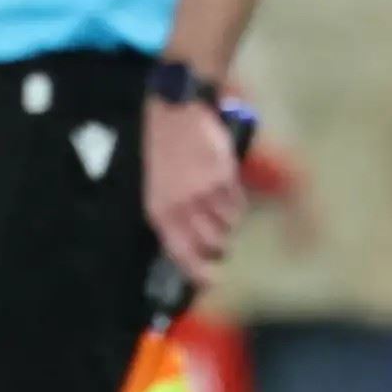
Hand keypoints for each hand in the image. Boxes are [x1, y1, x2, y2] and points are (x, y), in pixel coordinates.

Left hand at [144, 94, 244, 281]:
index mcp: (159, 208)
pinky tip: (227, 192)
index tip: (210, 280)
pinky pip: (237, 204)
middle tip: (219, 243)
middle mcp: (182, 205)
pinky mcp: (223, 177)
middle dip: (218, 246)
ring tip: (220, 208)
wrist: (175, 110)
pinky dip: (236, 204)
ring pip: (228, 225)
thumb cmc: (162, 147)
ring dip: (228, 223)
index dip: (198, 272)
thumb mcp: (155, 184)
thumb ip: (170, 212)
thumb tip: (189, 241)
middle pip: (211, 243)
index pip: (180, 252)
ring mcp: (204, 191)